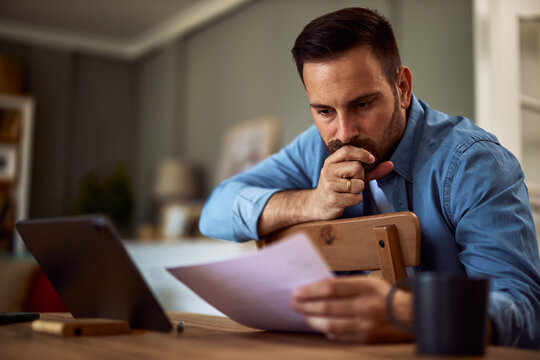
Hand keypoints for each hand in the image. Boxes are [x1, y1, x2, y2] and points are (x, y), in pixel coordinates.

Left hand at [290, 276, 412, 342]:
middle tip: (293, 302)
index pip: (331, 288)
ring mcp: (366, 325)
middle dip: (305, 305)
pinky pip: (339, 335)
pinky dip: (326, 330)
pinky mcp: (366, 339)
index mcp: (366, 287)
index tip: (297, 290)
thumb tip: (316, 288)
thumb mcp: (369, 282)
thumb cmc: (385, 296)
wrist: (412, 317)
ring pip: (330, 324)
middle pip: (327, 306)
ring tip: (302, 314)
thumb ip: (345, 285)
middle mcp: (366, 306)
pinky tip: (319, 325)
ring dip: (311, 319)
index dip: (310, 290)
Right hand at [309, 146, 393, 219]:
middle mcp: (327, 171)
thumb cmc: (338, 187)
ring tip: (349, 191)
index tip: (371, 159)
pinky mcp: (333, 199)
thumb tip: (391, 165)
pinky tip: (347, 200)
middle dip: (361, 176)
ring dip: (359, 190)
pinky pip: (356, 198)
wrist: (319, 205)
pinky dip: (356, 199)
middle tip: (353, 181)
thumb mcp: (351, 176)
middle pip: (356, 167)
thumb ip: (371, 170)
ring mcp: (329, 185)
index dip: (362, 153)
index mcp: (330, 162)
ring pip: (358, 184)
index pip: (347, 151)